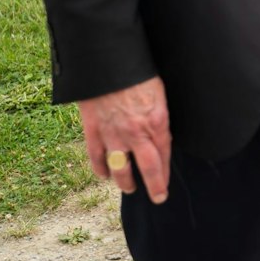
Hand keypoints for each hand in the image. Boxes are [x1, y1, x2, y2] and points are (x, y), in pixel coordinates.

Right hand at [78, 76, 171, 203]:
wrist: (109, 63)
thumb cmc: (139, 73)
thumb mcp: (160, 93)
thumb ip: (159, 116)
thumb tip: (161, 134)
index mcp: (157, 122)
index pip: (164, 156)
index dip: (164, 174)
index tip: (165, 187)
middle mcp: (136, 133)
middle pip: (147, 168)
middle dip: (153, 186)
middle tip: (157, 198)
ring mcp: (113, 134)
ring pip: (120, 168)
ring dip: (125, 182)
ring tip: (129, 188)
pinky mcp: (94, 131)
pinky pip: (96, 157)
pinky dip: (100, 169)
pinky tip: (104, 175)